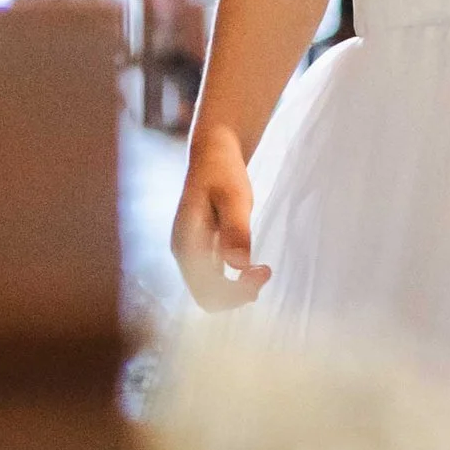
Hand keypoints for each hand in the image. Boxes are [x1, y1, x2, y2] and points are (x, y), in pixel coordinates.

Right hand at [172, 127, 268, 308]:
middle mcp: (184, 253)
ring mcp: (191, 252)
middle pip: (207, 297)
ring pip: (210, 290)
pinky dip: (234, 281)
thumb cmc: (223, 171)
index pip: (207, 291)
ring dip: (237, 289)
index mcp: (186, 244)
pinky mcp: (202, 249)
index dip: (236, 292)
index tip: (262, 270)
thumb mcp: (234, 197)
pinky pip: (214, 278)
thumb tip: (238, 266)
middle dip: (237, 295)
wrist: (213, 151)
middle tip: (265, 271)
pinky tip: (253, 267)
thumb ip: (235, 230)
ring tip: (262, 270)